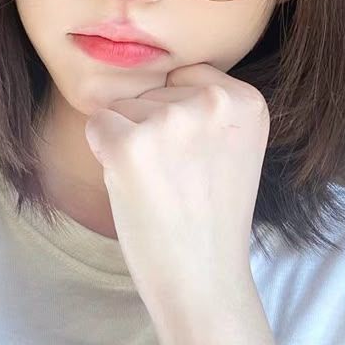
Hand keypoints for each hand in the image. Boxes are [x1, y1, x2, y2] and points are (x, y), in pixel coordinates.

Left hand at [83, 63, 270, 326]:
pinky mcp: (129, 144)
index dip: (179, 120)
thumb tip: (149, 64)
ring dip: (131, 144)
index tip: (199, 160)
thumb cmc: (210, 216)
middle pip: (152, 92)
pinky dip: (104, 154)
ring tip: (162, 188)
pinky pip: (97, 126)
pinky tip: (135, 187)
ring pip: (124, 109)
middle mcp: (212, 101)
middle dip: (153, 131)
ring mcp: (170, 121)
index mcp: (246, 99)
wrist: (203, 281)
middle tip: (180, 181)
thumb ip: (207, 106)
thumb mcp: (232, 146)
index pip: (185, 77)